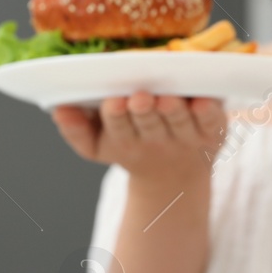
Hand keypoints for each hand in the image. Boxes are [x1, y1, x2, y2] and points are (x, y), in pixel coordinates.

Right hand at [50, 89, 227, 178]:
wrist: (174, 175)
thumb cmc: (131, 146)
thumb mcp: (98, 147)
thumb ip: (75, 130)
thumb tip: (57, 108)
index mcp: (126, 142)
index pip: (118, 130)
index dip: (116, 117)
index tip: (113, 101)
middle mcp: (157, 141)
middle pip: (149, 126)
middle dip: (144, 112)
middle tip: (140, 97)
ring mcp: (186, 137)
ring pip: (180, 123)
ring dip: (174, 112)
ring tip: (168, 99)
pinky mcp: (212, 132)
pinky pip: (214, 123)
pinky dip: (211, 113)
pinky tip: (205, 100)